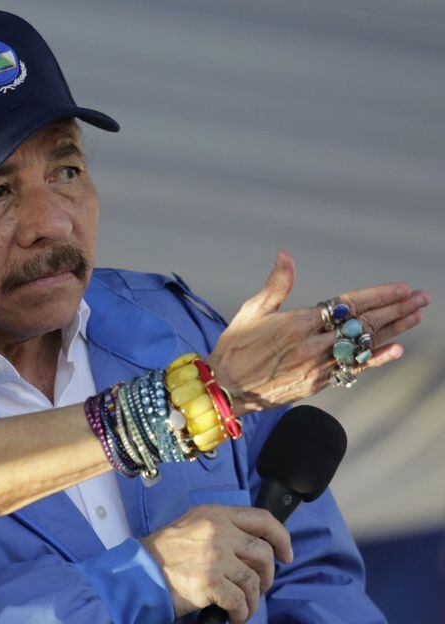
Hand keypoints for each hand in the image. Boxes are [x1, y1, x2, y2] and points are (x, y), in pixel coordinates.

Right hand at [141, 505, 292, 623]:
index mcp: (214, 515)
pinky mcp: (211, 582)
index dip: (281, 538)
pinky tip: (233, 616)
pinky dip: (241, 613)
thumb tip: (253, 546)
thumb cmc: (165, 553)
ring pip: (253, 581)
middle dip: (267, 575)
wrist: (141, 572)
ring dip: (252, 599)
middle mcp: (217, 532)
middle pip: (263, 553)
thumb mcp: (193, 526)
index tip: (285, 555)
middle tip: (258, 586)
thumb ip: (221, 528)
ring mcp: (215, 556)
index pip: (262, 519)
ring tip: (242, 606)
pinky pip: (240, 602)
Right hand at [205, 249, 429, 413]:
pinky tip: (396, 349)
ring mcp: (317, 367)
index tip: (402, 289)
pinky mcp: (317, 383)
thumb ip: (276, 284)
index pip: (348, 304)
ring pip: (363, 345)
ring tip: (416, 316)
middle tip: (421, 298)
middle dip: (396, 309)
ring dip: (393, 330)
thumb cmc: (235, 347)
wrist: (224, 388)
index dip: (377, 296)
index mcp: (297, 324)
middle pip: (363, 324)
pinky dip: (376, 358)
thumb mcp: (251, 311)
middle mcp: (312, 345)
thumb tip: (285, 255)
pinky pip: (353, 369)